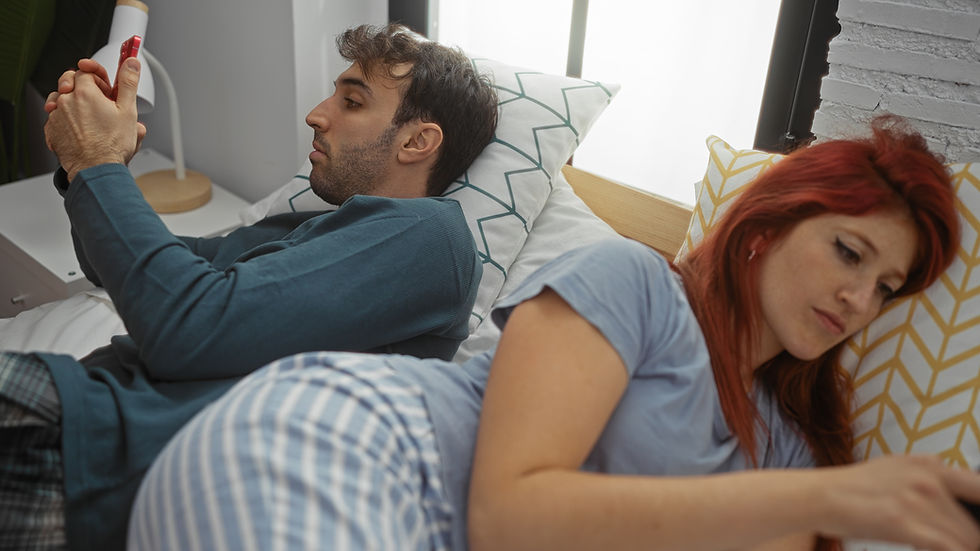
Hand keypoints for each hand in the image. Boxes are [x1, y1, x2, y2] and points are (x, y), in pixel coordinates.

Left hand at [43, 58, 146, 179]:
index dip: (99, 76)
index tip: (104, 77)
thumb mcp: (128, 110)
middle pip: (70, 81)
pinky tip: (79, 128)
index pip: (87, 71)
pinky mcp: (52, 130)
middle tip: (98, 99)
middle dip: (83, 85)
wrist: (95, 169)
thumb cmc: (111, 145)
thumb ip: (128, 82)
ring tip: (88, 115)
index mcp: (85, 92)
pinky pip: (55, 117)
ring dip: (72, 101)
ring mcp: (57, 115)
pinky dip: (65, 119)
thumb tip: (131, 63)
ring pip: (60, 98)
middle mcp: (66, 100)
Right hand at [819, 455, 979, 550]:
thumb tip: (958, 491)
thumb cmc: (854, 487)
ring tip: (940, 547)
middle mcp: (929, 479)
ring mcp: (918, 501)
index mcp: (929, 464)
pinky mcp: (904, 523)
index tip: (976, 527)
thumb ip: (929, 475)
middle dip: (972, 540)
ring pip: (968, 540)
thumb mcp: (896, 467)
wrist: (820, 495)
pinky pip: (949, 549)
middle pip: (976, 523)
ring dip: (961, 549)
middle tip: (961, 545)